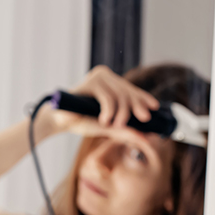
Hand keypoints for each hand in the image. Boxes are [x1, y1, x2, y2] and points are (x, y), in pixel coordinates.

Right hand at [46, 65, 160, 136]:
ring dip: (122, 113)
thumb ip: (125, 131)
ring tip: (115, 125)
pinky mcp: (90, 82)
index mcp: (109, 84)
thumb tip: (147, 137)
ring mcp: (98, 77)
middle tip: (144, 120)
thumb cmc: (82, 121)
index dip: (143, 97)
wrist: (59, 120)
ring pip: (120, 95)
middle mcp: (105, 77)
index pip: (131, 89)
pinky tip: (105, 120)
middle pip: (128, 92)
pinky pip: (108, 97)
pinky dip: (110, 110)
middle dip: (136, 107)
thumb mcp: (107, 127)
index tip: (155, 106)